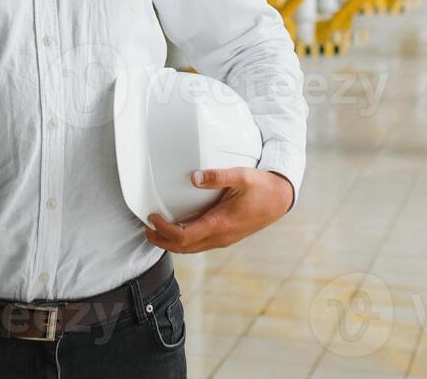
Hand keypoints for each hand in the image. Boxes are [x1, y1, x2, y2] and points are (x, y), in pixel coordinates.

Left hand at [144, 168, 294, 253]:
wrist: (280, 200)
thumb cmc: (261, 187)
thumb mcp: (241, 176)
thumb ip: (217, 176)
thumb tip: (194, 177)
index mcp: (220, 224)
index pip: (183, 237)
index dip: (163, 231)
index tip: (152, 217)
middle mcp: (219, 237)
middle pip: (182, 248)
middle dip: (161, 240)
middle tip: (146, 227)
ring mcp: (223, 240)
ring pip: (190, 249)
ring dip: (170, 243)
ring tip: (155, 229)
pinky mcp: (225, 237)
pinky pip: (199, 245)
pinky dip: (183, 241)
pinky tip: (177, 229)